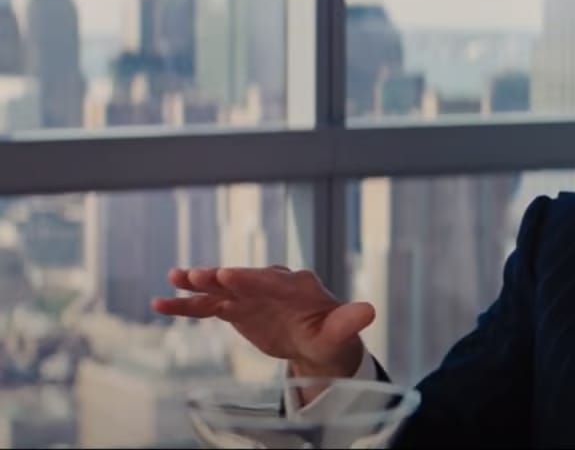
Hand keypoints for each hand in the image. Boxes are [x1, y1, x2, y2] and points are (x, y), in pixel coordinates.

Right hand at [152, 266, 372, 379]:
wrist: (317, 344)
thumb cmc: (332, 337)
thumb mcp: (341, 333)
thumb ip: (349, 321)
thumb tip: (369, 311)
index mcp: (297, 285)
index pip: (271, 280)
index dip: (251, 279)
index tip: (230, 275)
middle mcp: (271, 283)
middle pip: (242, 278)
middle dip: (221, 276)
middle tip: (197, 274)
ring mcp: (251, 294)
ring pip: (220, 288)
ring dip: (197, 284)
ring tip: (173, 279)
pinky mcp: (236, 308)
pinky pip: (208, 305)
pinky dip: (186, 306)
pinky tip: (160, 305)